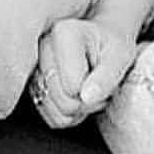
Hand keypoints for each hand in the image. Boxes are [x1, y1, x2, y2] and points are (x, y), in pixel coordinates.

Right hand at [28, 15, 137, 129]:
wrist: (102, 43)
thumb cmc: (112, 46)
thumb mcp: (121, 54)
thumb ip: (106, 75)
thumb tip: (86, 97)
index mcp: (62, 34)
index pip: (74, 85)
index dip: (94, 88)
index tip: (102, 73)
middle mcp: (41, 50)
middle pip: (64, 102)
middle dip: (88, 101)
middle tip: (98, 84)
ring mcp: (34, 70)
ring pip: (57, 114)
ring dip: (79, 110)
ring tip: (88, 88)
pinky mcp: (33, 88)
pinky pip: (53, 119)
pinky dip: (69, 115)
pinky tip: (77, 95)